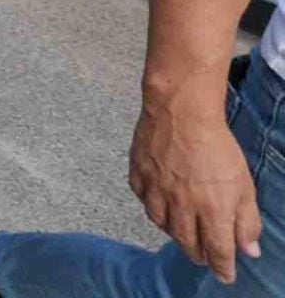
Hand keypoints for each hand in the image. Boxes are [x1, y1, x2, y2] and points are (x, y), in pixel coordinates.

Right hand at [130, 100, 261, 282]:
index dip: (223, 267)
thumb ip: (247, 219)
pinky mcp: (138, 176)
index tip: (225, 276)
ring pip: (163, 226)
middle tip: (205, 256)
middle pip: (187, 243)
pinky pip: (144, 202)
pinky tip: (162, 203)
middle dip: (199, 254)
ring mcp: (156, 190)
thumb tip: (250, 249)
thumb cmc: (216, 144)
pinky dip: (154, 208)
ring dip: (176, 232)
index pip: (218, 250)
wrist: (180, 110)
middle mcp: (182, 204)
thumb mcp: (243, 183)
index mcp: (212, 208)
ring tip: (184, 230)